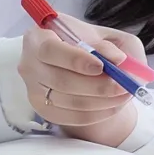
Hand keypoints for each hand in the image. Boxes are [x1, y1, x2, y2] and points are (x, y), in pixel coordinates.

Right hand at [17, 13, 147, 146]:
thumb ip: (111, 45)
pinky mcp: (44, 109)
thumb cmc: (89, 47)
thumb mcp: (105, 37)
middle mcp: (29, 64)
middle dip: (98, 86)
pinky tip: (113, 104)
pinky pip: (74, 117)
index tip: (101, 66)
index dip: (75, 59)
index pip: (49, 49)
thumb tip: (118, 59)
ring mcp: (33, 89)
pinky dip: (99, 113)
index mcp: (38, 38)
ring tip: (124, 94)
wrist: (81, 68)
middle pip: (60, 80)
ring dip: (103, 101)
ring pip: (70, 102)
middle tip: (124, 85)